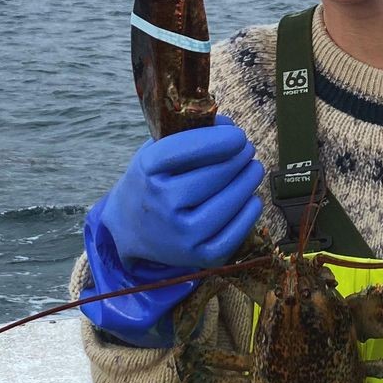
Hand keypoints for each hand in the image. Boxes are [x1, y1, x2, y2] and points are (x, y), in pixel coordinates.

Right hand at [104, 120, 263, 274]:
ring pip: (229, 202)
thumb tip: (228, 126)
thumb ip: (187, 135)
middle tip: (248, 150)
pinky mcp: (199, 256)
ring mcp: (181, 234)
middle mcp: (162, 203)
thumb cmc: (150, 182)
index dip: (219, 140)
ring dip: (248, 181)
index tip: (238, 135)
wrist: (130, 229)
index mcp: (147, 170)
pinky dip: (249, 212)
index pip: (186, 149)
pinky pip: (235, 233)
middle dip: (239, 159)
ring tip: (253, 169)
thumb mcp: (154, 153)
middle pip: (215, 176)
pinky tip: (251, 198)